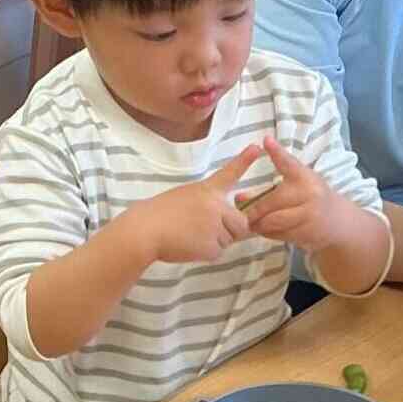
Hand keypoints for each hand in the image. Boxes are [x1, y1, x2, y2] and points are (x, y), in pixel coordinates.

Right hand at [126, 144, 259, 264]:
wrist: (144, 231)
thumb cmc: (159, 215)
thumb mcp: (184, 198)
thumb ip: (207, 204)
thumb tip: (221, 219)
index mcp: (207, 191)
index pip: (230, 173)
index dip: (245, 160)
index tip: (257, 147)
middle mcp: (215, 206)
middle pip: (240, 224)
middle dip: (229, 230)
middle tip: (204, 231)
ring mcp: (215, 226)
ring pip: (228, 240)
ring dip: (214, 242)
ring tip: (190, 236)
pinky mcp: (211, 246)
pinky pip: (217, 253)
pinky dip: (205, 253)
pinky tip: (188, 245)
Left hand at [237, 137, 342, 252]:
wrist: (338, 220)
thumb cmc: (311, 197)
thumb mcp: (298, 184)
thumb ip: (272, 187)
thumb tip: (238, 198)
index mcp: (305, 176)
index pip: (289, 163)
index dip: (277, 152)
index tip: (266, 141)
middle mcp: (309, 193)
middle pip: (272, 201)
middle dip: (255, 210)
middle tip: (245, 214)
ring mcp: (310, 214)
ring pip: (274, 221)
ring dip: (259, 224)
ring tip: (252, 224)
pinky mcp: (308, 232)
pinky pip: (280, 234)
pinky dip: (268, 233)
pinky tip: (266, 230)